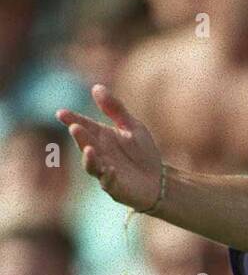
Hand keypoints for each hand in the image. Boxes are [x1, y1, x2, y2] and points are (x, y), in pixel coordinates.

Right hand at [55, 84, 162, 210]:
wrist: (158, 180)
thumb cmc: (143, 152)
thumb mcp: (132, 126)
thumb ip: (115, 109)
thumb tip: (96, 86)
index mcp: (101, 136)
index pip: (84, 125)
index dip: (72, 119)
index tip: (61, 113)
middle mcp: (99, 153)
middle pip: (85, 144)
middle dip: (80, 137)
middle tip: (74, 127)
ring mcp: (105, 171)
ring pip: (92, 166)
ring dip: (89, 158)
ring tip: (89, 149)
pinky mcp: (115, 187)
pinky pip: (109, 183)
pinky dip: (108, 176)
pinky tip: (111, 169)